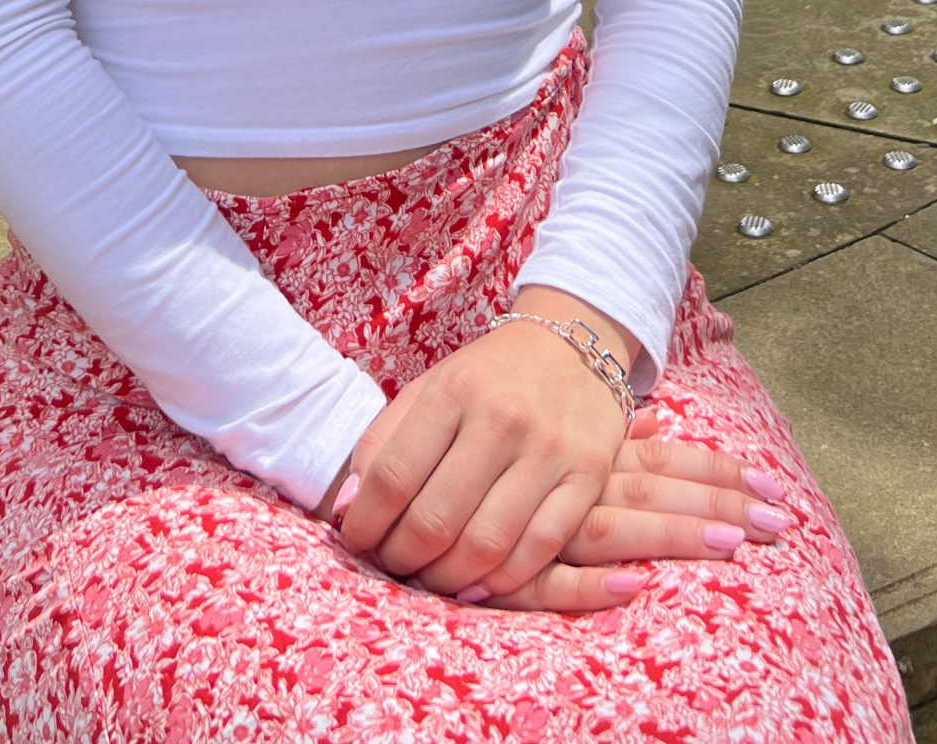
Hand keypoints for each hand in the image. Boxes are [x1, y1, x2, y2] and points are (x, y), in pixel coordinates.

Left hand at [317, 302, 788, 611]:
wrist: (576, 337)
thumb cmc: (486, 373)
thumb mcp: (432, 390)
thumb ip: (390, 441)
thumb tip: (346, 503)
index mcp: (454, 395)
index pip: (393, 474)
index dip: (367, 524)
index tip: (352, 550)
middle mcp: (500, 422)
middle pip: (439, 520)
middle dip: (408, 565)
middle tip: (390, 586)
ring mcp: (550, 452)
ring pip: (495, 544)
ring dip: (460, 583)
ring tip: (437, 598)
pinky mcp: (591, 476)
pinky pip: (551, 546)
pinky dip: (520, 578)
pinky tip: (496, 592)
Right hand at [468, 407, 792, 611]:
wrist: (392, 459)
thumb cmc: (479, 431)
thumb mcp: (546, 429)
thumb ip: (604, 435)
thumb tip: (658, 427)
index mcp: (579, 451)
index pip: (659, 462)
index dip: (715, 473)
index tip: (775, 489)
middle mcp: (561, 478)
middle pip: (650, 492)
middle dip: (717, 507)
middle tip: (781, 523)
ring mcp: (533, 523)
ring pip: (612, 532)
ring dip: (676, 537)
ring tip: (737, 544)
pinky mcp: (499, 569)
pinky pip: (549, 579)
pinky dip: (593, 588)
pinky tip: (635, 588)